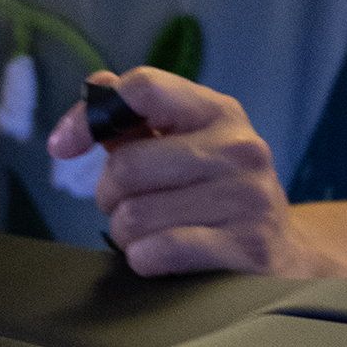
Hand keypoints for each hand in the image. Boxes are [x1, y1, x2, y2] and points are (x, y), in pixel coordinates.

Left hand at [45, 68, 337, 278]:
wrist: (283, 253)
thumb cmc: (214, 193)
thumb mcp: (181, 145)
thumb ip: (132, 119)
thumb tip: (92, 97)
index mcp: (218, 111)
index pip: (144, 88)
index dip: (89, 117)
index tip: (64, 146)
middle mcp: (240, 148)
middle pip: (125, 165)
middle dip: (110, 195)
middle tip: (128, 205)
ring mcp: (248, 197)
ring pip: (134, 215)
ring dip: (125, 233)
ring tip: (150, 233)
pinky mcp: (248, 247)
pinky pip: (157, 251)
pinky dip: (143, 259)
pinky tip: (160, 257)